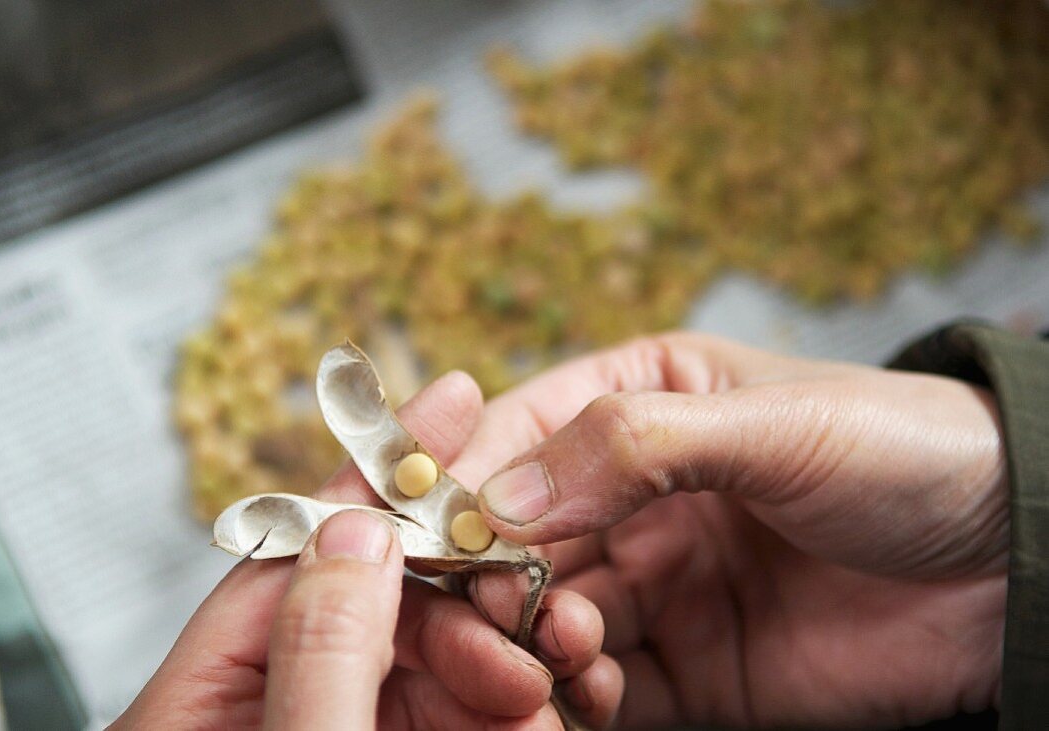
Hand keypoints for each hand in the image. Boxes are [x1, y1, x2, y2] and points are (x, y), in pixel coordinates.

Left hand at [112, 374, 611, 729]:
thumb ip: (323, 651)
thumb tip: (362, 533)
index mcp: (200, 699)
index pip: (296, 550)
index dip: (379, 474)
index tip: (455, 399)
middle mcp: (268, 701)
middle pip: (377, 600)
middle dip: (468, 600)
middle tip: (536, 598)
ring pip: (429, 661)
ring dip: (503, 663)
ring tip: (556, 673)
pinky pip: (456, 716)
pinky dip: (509, 712)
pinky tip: (551, 714)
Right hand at [455, 333, 1006, 727]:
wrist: (1009, 563)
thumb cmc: (900, 450)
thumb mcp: (769, 423)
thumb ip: (633, 446)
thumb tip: (503, 499)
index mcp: (638, 403)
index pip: (519, 433)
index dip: (467, 478)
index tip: (433, 528)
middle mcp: (629, 494)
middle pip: (513, 537)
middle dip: (489, 574)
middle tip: (495, 606)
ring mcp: (654, 581)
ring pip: (543, 615)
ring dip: (530, 637)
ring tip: (567, 644)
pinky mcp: (685, 665)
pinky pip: (599, 685)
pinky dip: (575, 693)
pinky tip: (594, 689)